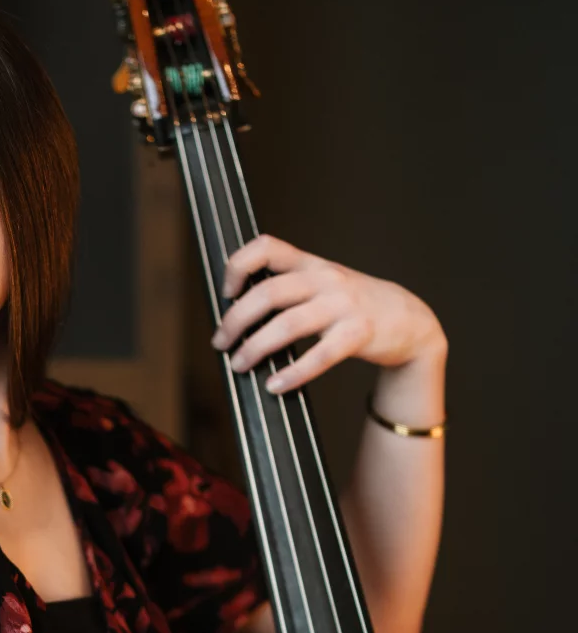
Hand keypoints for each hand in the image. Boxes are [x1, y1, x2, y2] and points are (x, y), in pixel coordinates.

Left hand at [209, 234, 446, 392]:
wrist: (411, 320)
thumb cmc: (357, 305)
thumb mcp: (325, 283)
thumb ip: (289, 288)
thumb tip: (239, 314)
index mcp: (311, 264)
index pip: (267, 247)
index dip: (238, 266)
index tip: (226, 293)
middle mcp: (325, 279)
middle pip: (267, 293)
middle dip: (236, 320)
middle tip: (221, 342)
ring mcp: (343, 305)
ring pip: (287, 325)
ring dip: (255, 347)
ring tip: (240, 364)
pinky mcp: (358, 333)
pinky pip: (319, 356)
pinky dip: (293, 373)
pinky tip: (275, 385)